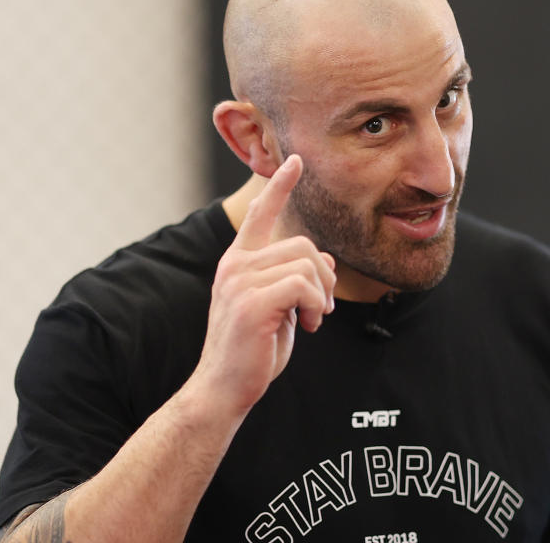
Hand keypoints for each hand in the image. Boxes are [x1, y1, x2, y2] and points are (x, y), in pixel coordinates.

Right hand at [194, 155, 336, 414]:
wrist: (224, 388)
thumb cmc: (252, 351)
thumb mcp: (279, 308)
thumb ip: (295, 280)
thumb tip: (325, 261)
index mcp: (238, 262)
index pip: (260, 214)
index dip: (280, 187)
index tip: (296, 161)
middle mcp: (235, 265)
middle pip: (303, 244)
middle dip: (323, 278)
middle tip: (321, 310)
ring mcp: (240, 281)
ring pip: (307, 263)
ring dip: (322, 295)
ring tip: (313, 320)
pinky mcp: (251, 301)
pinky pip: (303, 285)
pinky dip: (317, 305)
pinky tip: (308, 326)